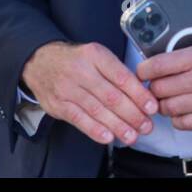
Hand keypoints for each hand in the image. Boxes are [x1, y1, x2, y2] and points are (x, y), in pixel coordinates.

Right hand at [20, 41, 157, 144]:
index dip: (138, 94)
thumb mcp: (96, 55)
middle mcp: (80, 70)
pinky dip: (94, 130)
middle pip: (111, 96)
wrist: (39, 61)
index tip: (151, 107)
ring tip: (132, 135)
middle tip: (146, 126)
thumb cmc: (75, 60)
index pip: (121, 77)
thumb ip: (116, 71)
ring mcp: (67, 88)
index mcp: (95, 55)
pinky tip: (108, 137)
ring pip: (97, 110)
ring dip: (118, 125)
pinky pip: (78, 119)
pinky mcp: (58, 104)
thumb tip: (141, 93)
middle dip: (132, 114)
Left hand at [137, 10, 191, 129]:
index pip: (158, 66)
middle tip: (155, 82)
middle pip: (159, 89)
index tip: (143, 69)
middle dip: (152, 86)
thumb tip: (191, 8)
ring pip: (169, 108)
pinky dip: (178, 118)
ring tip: (166, 96)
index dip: (144, 69)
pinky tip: (181, 109)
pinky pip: (185, 124)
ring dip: (163, 103)